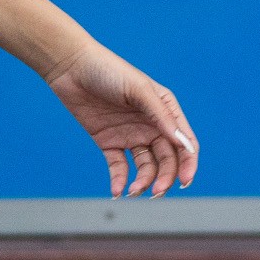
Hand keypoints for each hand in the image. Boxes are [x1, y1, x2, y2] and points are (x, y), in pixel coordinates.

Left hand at [44, 40, 197, 197]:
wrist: (70, 66)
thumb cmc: (108, 70)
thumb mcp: (139, 90)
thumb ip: (161, 117)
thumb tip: (184, 144)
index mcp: (165, 110)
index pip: (184, 143)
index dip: (188, 164)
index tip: (184, 182)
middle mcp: (151, 125)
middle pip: (166, 159)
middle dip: (164, 178)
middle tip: (156, 193)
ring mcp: (130, 134)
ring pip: (145, 166)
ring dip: (143, 182)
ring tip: (133, 191)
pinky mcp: (108, 142)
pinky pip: (118, 166)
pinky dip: (120, 180)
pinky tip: (118, 190)